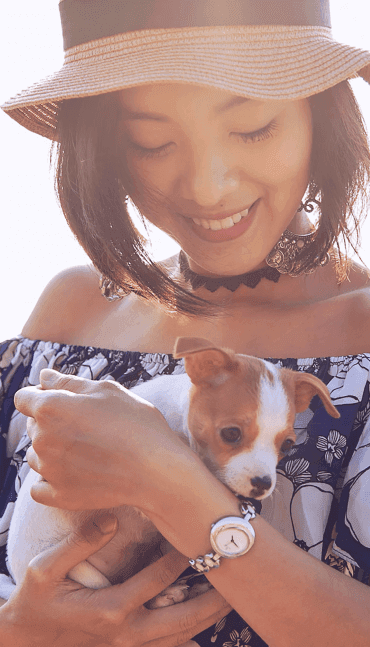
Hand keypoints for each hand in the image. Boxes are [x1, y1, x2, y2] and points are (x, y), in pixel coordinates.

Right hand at [1, 513, 230, 646]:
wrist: (28, 638)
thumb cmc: (36, 600)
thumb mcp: (44, 569)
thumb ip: (78, 544)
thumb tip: (110, 519)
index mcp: (111, 608)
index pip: (157, 579)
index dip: (181, 557)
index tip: (200, 537)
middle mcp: (127, 632)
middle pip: (182, 616)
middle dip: (212, 598)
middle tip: (238, 578)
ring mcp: (130, 645)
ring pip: (180, 635)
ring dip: (208, 618)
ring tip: (233, 599)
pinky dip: (190, 639)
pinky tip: (207, 630)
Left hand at [14, 369, 201, 512]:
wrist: (157, 470)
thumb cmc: (136, 424)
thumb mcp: (106, 391)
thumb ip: (68, 383)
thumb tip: (44, 377)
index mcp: (50, 408)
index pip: (23, 398)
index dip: (41, 396)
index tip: (63, 401)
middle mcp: (42, 439)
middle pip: (32, 425)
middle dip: (50, 421)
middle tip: (86, 425)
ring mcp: (49, 470)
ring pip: (36, 455)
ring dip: (51, 450)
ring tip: (85, 449)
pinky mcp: (59, 495)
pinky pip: (39, 487)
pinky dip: (51, 480)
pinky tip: (73, 473)